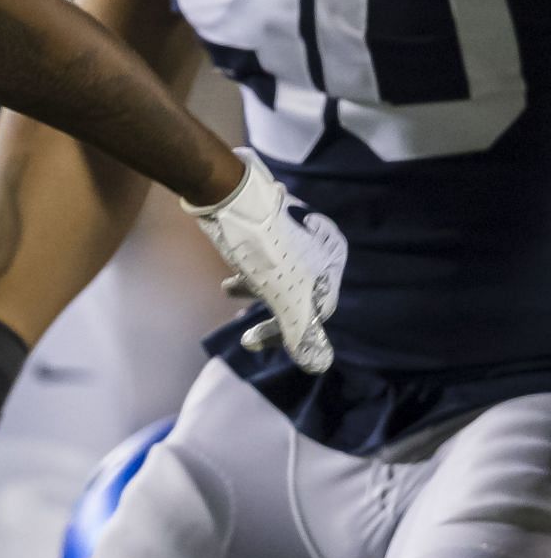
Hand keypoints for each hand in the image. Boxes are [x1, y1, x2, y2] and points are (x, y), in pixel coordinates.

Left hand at [182, 148, 345, 372]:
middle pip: (297, 292)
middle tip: (244, 333)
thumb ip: (300, 332)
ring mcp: (292, 230)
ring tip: (228, 288)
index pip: (317, 310)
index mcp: (331, 257)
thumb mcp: (284, 297)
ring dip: (254, 289)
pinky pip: (264, 255)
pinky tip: (228, 277)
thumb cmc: (261, 247)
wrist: (224, 192)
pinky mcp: (267, 222)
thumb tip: (318, 365)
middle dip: (268, 312)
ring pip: (277, 273)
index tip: (250, 342)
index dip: (284, 333)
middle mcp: (318, 242)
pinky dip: (248, 271)